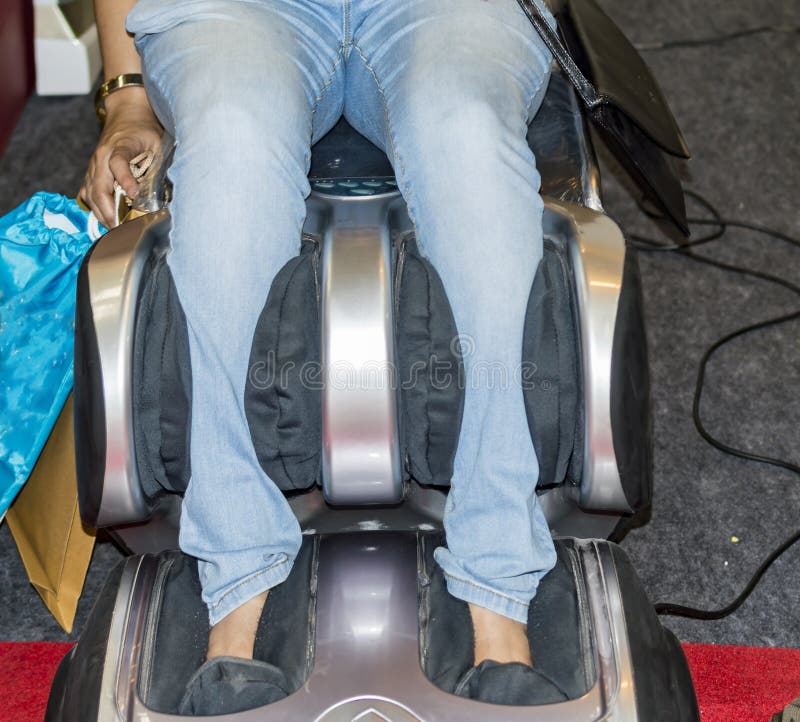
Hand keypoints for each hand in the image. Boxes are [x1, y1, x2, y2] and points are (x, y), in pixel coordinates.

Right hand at [82, 88, 162, 227]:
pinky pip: (87, 193)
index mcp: (119, 147)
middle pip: (98, 187)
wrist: (126, 113)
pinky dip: (95, 208)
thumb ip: (159, 165)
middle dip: (109, 211)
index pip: (118, 164)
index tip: (133, 196)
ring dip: (101, 214)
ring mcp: (93, 165)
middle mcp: (101, 157)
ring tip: (115, 230)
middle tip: (121, 229)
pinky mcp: (91, 172)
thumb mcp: (158, 142)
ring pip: (90, 194)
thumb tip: (165, 191)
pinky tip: (106, 220)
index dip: (125, 180)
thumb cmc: (144, 129)